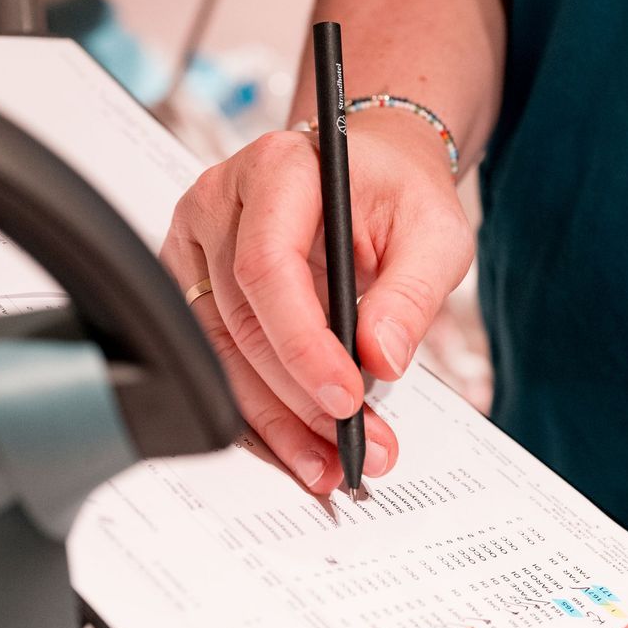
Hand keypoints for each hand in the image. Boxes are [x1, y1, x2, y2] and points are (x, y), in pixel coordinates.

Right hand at [161, 111, 473, 493]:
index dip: (302, 342)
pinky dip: (259, 407)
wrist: (373, 174)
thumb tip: (381, 359)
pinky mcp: (193, 281)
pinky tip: (298, 440)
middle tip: (355, 443)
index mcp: (277, 169)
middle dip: (298, 397)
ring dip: (276, 417)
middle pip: (241, 319)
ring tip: (329, 458)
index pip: (268, 266)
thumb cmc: (397, 192)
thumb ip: (412, 294)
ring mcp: (196, 241)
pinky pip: (217, 356)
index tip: (346, 397)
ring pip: (221, 351)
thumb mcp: (434, 232)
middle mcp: (221, 200)